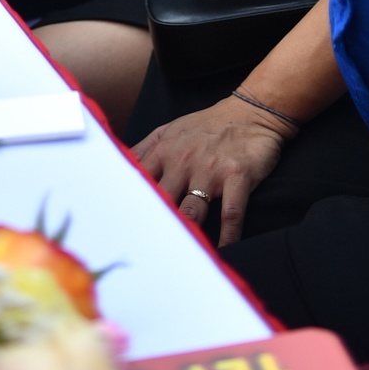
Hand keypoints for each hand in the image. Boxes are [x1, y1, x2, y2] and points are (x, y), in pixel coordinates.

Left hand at [134, 95, 293, 245]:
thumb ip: (144, 150)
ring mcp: (210, 170)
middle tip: (146, 254)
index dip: (130, 206)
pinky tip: (222, 252)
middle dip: (154, 226)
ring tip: (179, 258)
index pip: (139, 182)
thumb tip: (117, 171)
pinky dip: (227, 236)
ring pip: (192, 210)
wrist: (251, 111)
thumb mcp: (170, 130)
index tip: (121, 228)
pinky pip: (230, 213)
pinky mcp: (237, 175)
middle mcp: (183, 161)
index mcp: (164, 151)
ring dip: (187, 233)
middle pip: (162, 201)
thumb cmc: (207, 125)